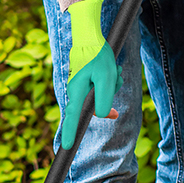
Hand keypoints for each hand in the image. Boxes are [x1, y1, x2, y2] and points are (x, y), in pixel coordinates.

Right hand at [62, 0, 119, 149]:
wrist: (90, 35)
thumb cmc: (98, 56)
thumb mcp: (107, 79)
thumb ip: (104, 100)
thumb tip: (102, 115)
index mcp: (77, 92)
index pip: (73, 117)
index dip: (71, 132)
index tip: (67, 146)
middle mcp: (77, 90)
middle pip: (94, 107)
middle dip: (108, 101)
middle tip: (116, 94)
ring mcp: (82, 85)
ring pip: (101, 96)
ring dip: (112, 86)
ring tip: (114, 71)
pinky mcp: (87, 80)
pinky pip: (102, 88)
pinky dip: (110, 81)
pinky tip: (113, 69)